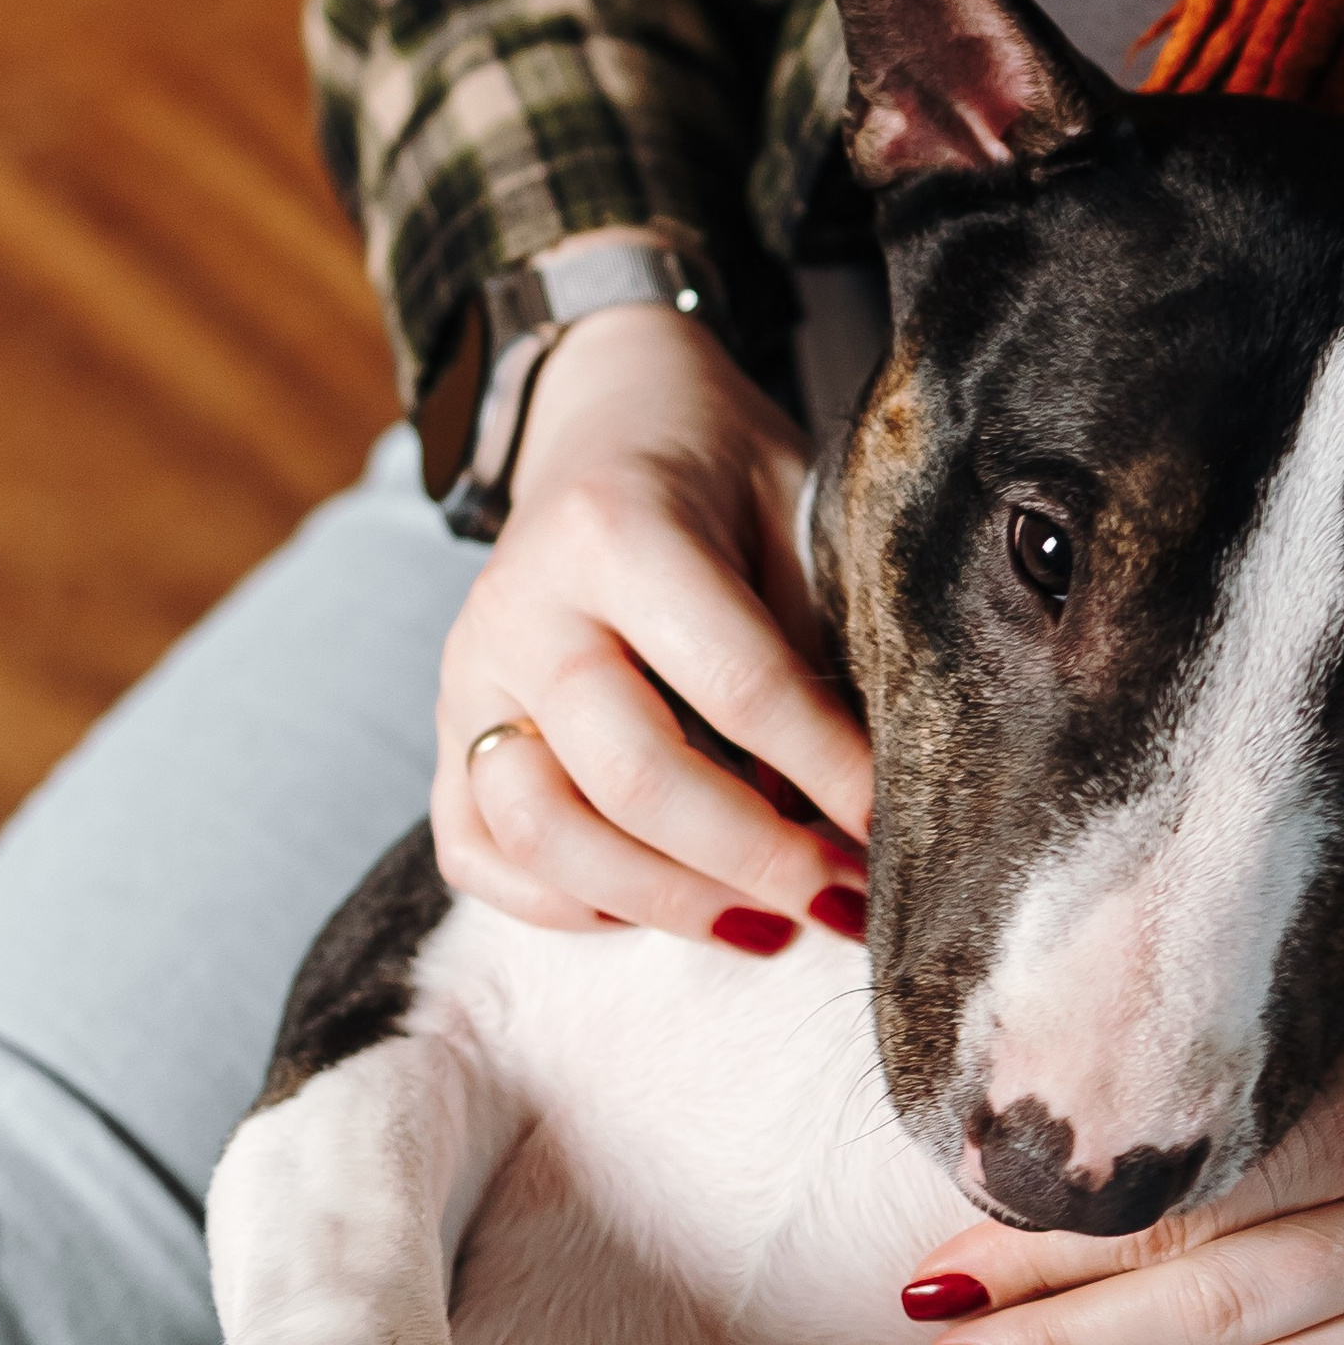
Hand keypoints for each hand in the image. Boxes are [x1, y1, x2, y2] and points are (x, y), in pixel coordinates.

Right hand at [431, 273, 872, 945]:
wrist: (604, 421)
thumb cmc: (723, 475)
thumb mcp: (793, 512)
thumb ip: (809, 641)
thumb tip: (857, 800)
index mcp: (615, 530)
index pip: (737, 686)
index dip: (829, 774)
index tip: (897, 829)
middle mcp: (521, 609)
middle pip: (632, 778)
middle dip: (755, 861)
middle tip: (842, 900)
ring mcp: (467, 677)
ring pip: (541, 834)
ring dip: (666, 901)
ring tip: (765, 923)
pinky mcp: (446, 733)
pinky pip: (479, 855)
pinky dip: (567, 905)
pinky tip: (659, 907)